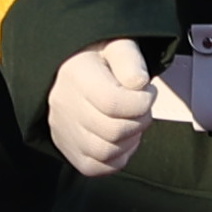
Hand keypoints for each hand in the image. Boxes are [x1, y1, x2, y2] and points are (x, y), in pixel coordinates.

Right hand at [42, 37, 157, 178]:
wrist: (73, 66)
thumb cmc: (102, 56)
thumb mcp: (118, 44)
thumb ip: (130, 61)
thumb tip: (139, 84)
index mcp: (76, 75)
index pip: (113, 103)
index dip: (143, 101)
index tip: (148, 90)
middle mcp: (64, 104)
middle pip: (112, 131)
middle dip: (140, 120)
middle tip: (143, 107)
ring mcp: (63, 129)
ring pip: (104, 152)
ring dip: (130, 140)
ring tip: (133, 121)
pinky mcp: (66, 147)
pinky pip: (94, 167)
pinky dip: (116, 158)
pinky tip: (123, 139)